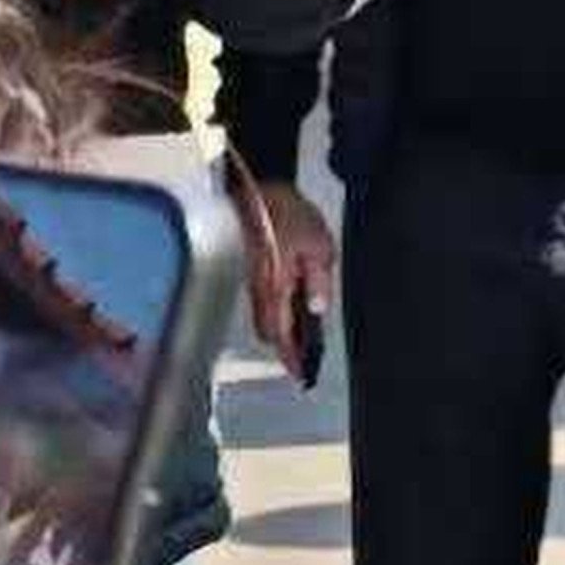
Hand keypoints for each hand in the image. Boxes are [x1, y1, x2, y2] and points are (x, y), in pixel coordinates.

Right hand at [237, 177, 336, 375]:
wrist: (250, 191)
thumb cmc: (284, 214)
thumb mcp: (316, 245)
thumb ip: (317, 280)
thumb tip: (318, 310)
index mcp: (273, 287)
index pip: (281, 333)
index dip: (291, 354)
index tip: (301, 372)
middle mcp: (256, 290)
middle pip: (268, 331)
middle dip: (284, 347)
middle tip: (303, 357)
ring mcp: (248, 282)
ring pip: (263, 317)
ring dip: (280, 330)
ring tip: (300, 338)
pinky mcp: (247, 271)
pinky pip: (261, 301)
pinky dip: (274, 311)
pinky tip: (289, 307)